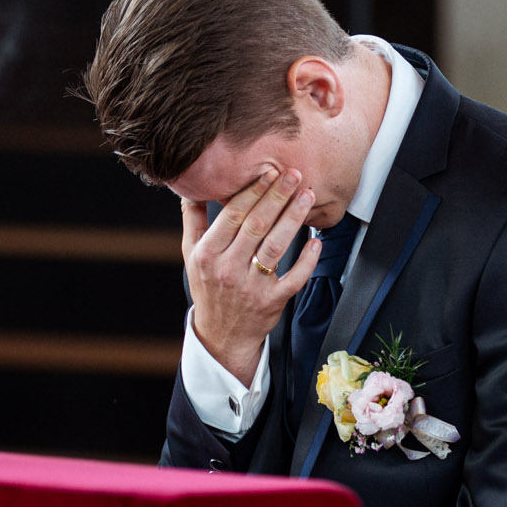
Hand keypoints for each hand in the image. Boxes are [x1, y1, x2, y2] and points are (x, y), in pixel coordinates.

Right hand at [182, 168, 319, 382]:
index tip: (268, 171)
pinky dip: (307, 260)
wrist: (221, 335)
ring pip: (276, 247)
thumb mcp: (191, 255)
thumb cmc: (208, 288)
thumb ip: (193, 221)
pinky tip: (315, 240)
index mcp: (207, 254)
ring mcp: (251, 287)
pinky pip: (294, 278)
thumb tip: (191, 187)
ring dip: (293, 218)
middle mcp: (228, 269)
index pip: (232, 215)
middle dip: (277, 196)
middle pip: (256, 225)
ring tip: (307, 196)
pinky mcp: (272, 302)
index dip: (252, 191)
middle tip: (293, 174)